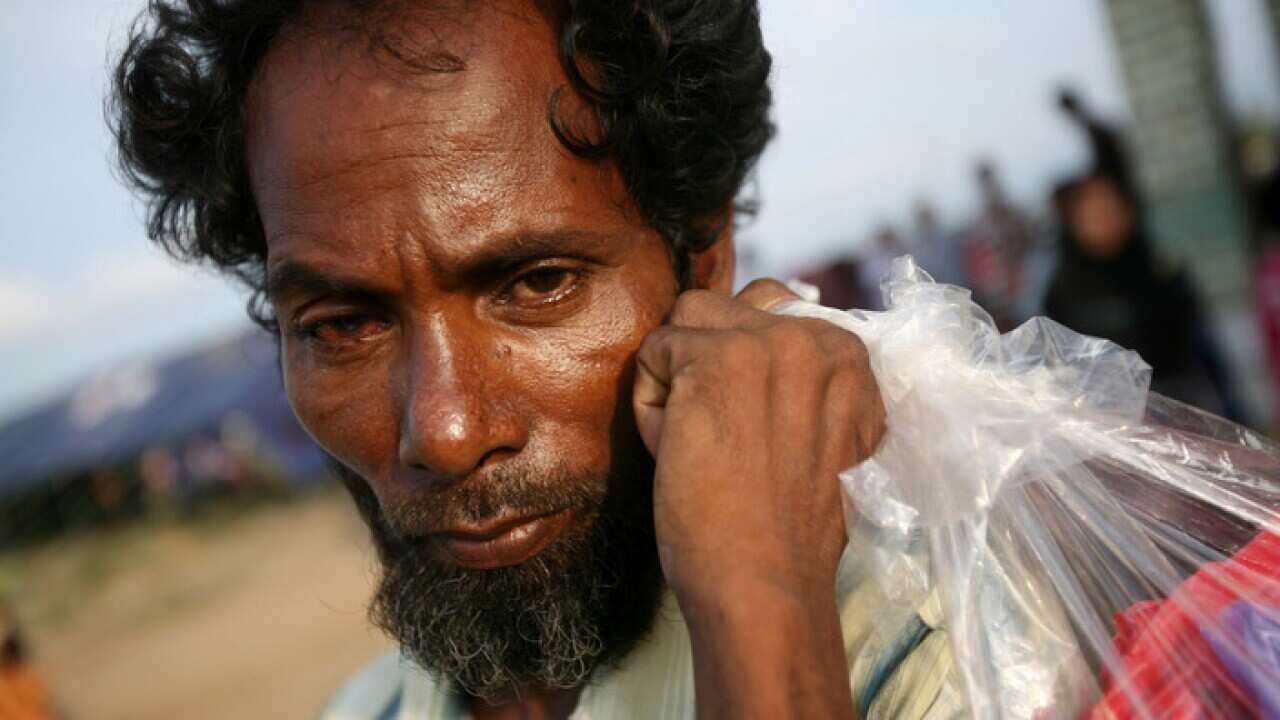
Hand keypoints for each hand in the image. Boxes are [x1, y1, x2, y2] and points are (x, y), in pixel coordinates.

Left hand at [633, 279, 884, 717]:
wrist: (766, 583)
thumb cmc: (785, 524)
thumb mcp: (820, 433)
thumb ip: (802, 378)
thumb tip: (759, 317)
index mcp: (850, 353)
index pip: (770, 313)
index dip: (742, 371)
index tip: (756, 433)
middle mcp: (817, 336)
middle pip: (725, 308)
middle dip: (707, 362)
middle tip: (723, 436)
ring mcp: (768, 342)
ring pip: (687, 320)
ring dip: (678, 375)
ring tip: (700, 439)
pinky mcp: (715, 359)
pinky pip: (653, 354)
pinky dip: (652, 406)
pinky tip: (681, 452)